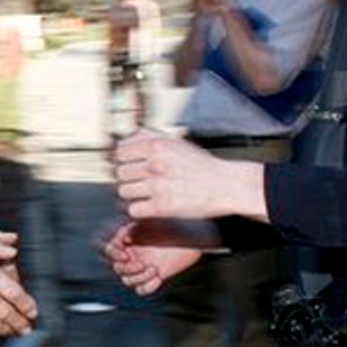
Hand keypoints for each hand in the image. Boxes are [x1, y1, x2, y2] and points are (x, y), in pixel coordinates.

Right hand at [102, 221, 201, 295]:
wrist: (190, 236)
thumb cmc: (172, 225)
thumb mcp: (150, 223)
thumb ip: (134, 229)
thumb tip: (125, 237)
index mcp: (128, 241)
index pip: (110, 250)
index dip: (114, 254)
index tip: (125, 254)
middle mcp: (133, 254)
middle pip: (118, 268)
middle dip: (129, 268)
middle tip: (143, 263)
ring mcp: (142, 267)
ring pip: (128, 280)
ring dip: (139, 277)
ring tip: (152, 269)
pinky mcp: (154, 277)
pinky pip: (143, 289)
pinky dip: (147, 286)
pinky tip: (157, 278)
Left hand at [113, 128, 267, 220]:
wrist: (226, 185)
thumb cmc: (201, 165)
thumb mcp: (175, 141)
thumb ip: (148, 136)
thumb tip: (124, 141)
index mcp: (156, 146)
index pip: (120, 153)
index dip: (125, 160)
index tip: (131, 165)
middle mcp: (155, 165)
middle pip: (120, 173)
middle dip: (129, 178)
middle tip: (141, 181)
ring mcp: (157, 187)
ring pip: (124, 192)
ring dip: (133, 194)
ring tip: (145, 194)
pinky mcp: (162, 207)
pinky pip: (134, 210)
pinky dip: (139, 210)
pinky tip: (149, 206)